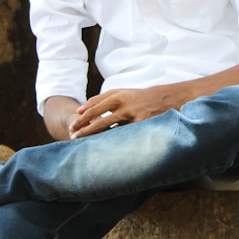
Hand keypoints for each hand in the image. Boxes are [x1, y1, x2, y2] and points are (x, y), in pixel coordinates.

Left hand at [68, 85, 184, 138]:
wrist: (166, 98)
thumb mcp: (123, 92)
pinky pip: (121, 135)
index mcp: (118, 95)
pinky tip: (103, 147)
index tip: (74, 123)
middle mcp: (123, 105)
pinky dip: (111, 140)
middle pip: (98, 118)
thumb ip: (104, 98)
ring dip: (93, 136)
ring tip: (83, 143)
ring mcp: (131, 116)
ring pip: (108, 128)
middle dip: (84, 127)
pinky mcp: (139, 126)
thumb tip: (83, 109)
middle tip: (73, 135)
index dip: (83, 115)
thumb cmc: (141, 96)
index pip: (95, 106)